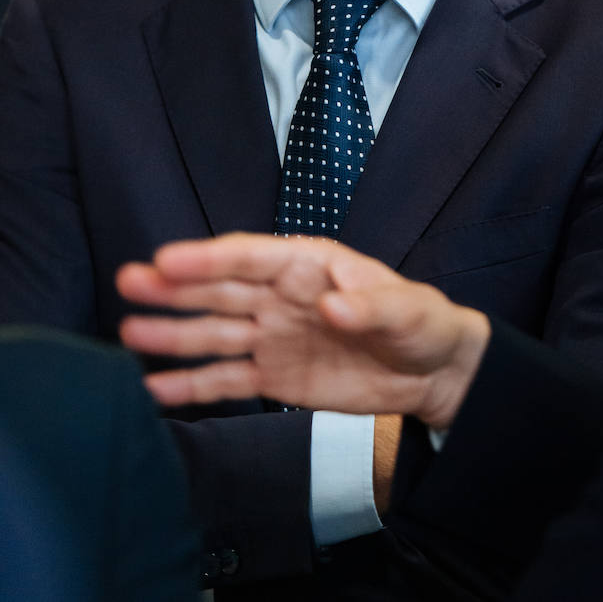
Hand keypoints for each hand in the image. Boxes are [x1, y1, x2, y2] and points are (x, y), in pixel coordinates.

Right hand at [117, 233, 489, 428]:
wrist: (432, 373)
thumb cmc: (421, 322)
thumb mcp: (406, 309)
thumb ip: (369, 306)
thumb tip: (334, 304)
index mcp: (308, 265)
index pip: (250, 257)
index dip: (208, 258)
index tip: (167, 260)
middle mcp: (281, 296)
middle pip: (220, 290)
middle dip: (174, 286)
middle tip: (130, 281)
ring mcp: (273, 337)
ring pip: (213, 333)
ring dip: (172, 332)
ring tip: (128, 331)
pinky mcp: (274, 378)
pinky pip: (226, 379)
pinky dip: (191, 385)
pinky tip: (155, 388)